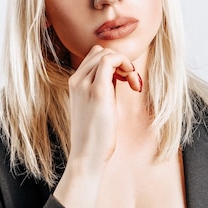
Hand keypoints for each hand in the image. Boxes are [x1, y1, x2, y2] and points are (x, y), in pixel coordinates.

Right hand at [68, 45, 141, 166]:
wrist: (87, 156)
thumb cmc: (95, 135)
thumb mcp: (98, 105)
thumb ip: (104, 87)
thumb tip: (118, 75)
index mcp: (75, 83)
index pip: (94, 57)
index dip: (113, 62)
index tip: (125, 79)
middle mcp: (76, 80)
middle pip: (100, 51)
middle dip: (120, 61)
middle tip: (131, 81)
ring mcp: (84, 84)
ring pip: (105, 52)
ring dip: (124, 63)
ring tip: (132, 83)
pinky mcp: (97, 91)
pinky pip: (110, 60)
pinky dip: (125, 63)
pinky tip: (132, 81)